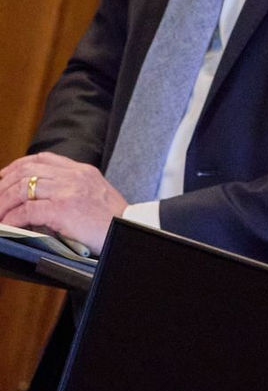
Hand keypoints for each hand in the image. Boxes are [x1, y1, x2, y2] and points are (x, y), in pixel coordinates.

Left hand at [0, 152, 126, 252]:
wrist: (131, 231)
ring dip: (2, 203)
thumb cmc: (113, 221)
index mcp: (82, 171)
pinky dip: (11, 219)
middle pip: (26, 170)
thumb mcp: (95, 195)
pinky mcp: (64, 209)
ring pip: (21, 188)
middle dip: (3, 185)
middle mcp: (75, 176)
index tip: (4, 177)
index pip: (42, 158)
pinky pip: (27, 210)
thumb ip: (72, 189)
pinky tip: (6, 226)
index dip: (17, 166)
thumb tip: (39, 200)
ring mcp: (69, 191)